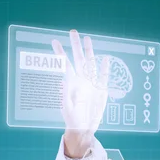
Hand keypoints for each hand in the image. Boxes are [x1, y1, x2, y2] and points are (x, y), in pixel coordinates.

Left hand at [51, 30, 109, 149]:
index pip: (64, 64)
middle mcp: (80, 80)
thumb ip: (64, 94)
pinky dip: (104, 68)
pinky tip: (105, 59)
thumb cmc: (72, 119)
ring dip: (89, 51)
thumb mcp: (66, 107)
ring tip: (87, 39)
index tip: (54, 41)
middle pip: (78, 58)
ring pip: (90, 63)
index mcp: (71, 83)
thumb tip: (60, 81)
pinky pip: (103, 76)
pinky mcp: (101, 90)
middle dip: (75, 45)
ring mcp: (91, 84)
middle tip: (72, 32)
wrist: (84, 128)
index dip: (59, 53)